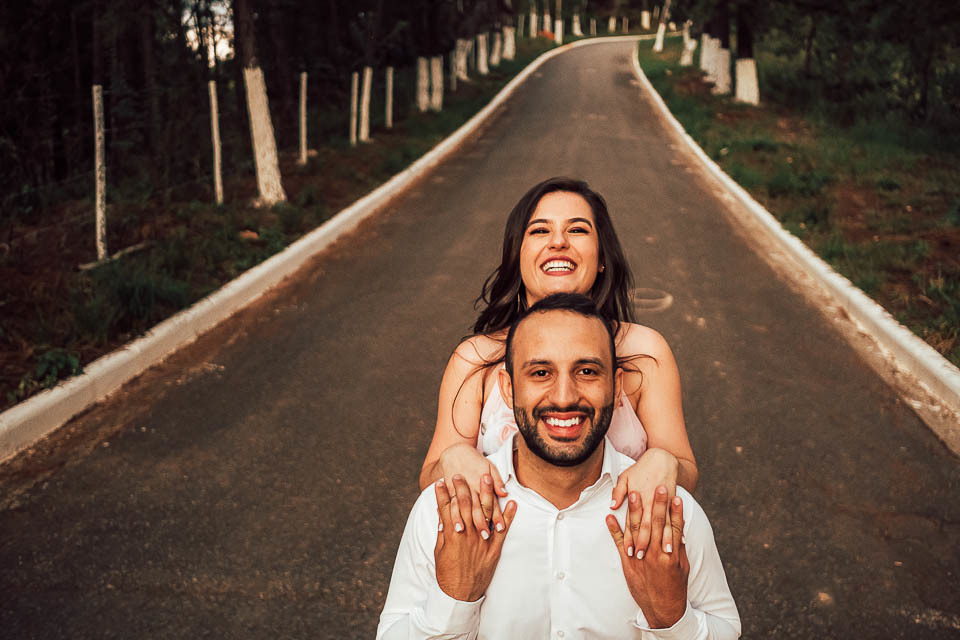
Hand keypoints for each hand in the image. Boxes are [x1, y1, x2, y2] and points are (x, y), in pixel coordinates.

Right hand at [435, 475, 517, 601]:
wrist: (460, 594)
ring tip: (485, 477)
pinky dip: (508, 515)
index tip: (440, 482)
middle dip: (461, 487)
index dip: (441, 494)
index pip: (445, 509)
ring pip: (484, 512)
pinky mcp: (494, 548)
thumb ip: (443, 532)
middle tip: (459, 474)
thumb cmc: (447, 572)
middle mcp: (467, 534)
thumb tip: (443, 515)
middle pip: (464, 505)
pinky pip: (503, 529)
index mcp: (451, 535)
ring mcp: (482, 540)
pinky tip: (511, 502)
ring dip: (485, 493)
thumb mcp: (440, 551)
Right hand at [436, 443, 508, 537]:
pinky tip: (443, 526)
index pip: (490, 503)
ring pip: (458, 507)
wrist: (455, 453)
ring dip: (460, 519)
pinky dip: (443, 515)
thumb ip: (497, 482)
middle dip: (480, 522)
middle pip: (476, 508)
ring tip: (461, 531)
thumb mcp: (490, 468)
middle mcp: (470, 489)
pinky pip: (445, 504)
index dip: (496, 516)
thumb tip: (504, 494)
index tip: (500, 529)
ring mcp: (457, 490)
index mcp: (481, 484)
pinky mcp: (446, 491)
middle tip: (484, 536)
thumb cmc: (475, 462)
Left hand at [606, 486, 688, 628]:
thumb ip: (679, 546)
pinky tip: (609, 516)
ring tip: (634, 493)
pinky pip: (619, 543)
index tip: (677, 496)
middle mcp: (656, 554)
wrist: (662, 606)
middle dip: (658, 504)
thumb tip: (678, 529)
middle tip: (659, 487)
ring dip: (636, 510)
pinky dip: (614, 529)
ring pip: (637, 529)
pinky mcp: (627, 562)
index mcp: (672, 554)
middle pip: (657, 524)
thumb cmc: (675, 584)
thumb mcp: (682, 566)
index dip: (676, 511)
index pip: (675, 528)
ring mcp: (640, 557)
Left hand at [610, 448, 678, 557]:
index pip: (634, 523)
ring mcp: (663, 505)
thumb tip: (612, 506)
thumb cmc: (642, 469)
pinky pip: (676, 519)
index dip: (631, 538)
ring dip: (663, 540)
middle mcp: (651, 504)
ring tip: (664, 554)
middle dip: (645, 543)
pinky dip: (678, 530)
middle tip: (641, 558)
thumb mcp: (626, 477)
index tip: (629, 551)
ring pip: (664, 526)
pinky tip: (682, 541)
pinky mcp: (673, 503)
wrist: (662, 458)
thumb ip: (619, 492)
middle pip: (648, 527)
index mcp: (639, 499)